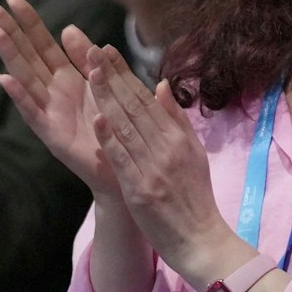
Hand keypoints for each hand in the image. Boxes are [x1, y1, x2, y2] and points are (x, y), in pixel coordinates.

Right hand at [0, 0, 114, 197]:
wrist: (124, 167)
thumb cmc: (114, 126)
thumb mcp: (104, 84)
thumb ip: (86, 58)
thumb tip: (67, 28)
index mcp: (67, 77)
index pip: (43, 43)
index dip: (29, 22)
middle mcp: (53, 92)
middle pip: (27, 55)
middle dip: (10, 32)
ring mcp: (49, 112)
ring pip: (25, 78)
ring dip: (10, 56)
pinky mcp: (52, 134)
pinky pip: (33, 112)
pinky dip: (20, 96)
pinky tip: (5, 79)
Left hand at [82, 43, 245, 286]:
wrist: (202, 241)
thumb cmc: (195, 198)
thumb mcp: (194, 153)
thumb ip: (176, 119)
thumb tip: (160, 85)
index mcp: (178, 138)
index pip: (146, 99)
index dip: (124, 73)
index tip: (107, 51)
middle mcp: (166, 149)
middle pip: (134, 107)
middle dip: (112, 76)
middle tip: (91, 49)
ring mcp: (153, 169)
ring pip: (126, 128)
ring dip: (107, 98)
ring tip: (89, 72)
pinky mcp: (142, 191)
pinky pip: (123, 160)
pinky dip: (111, 139)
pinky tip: (97, 119)